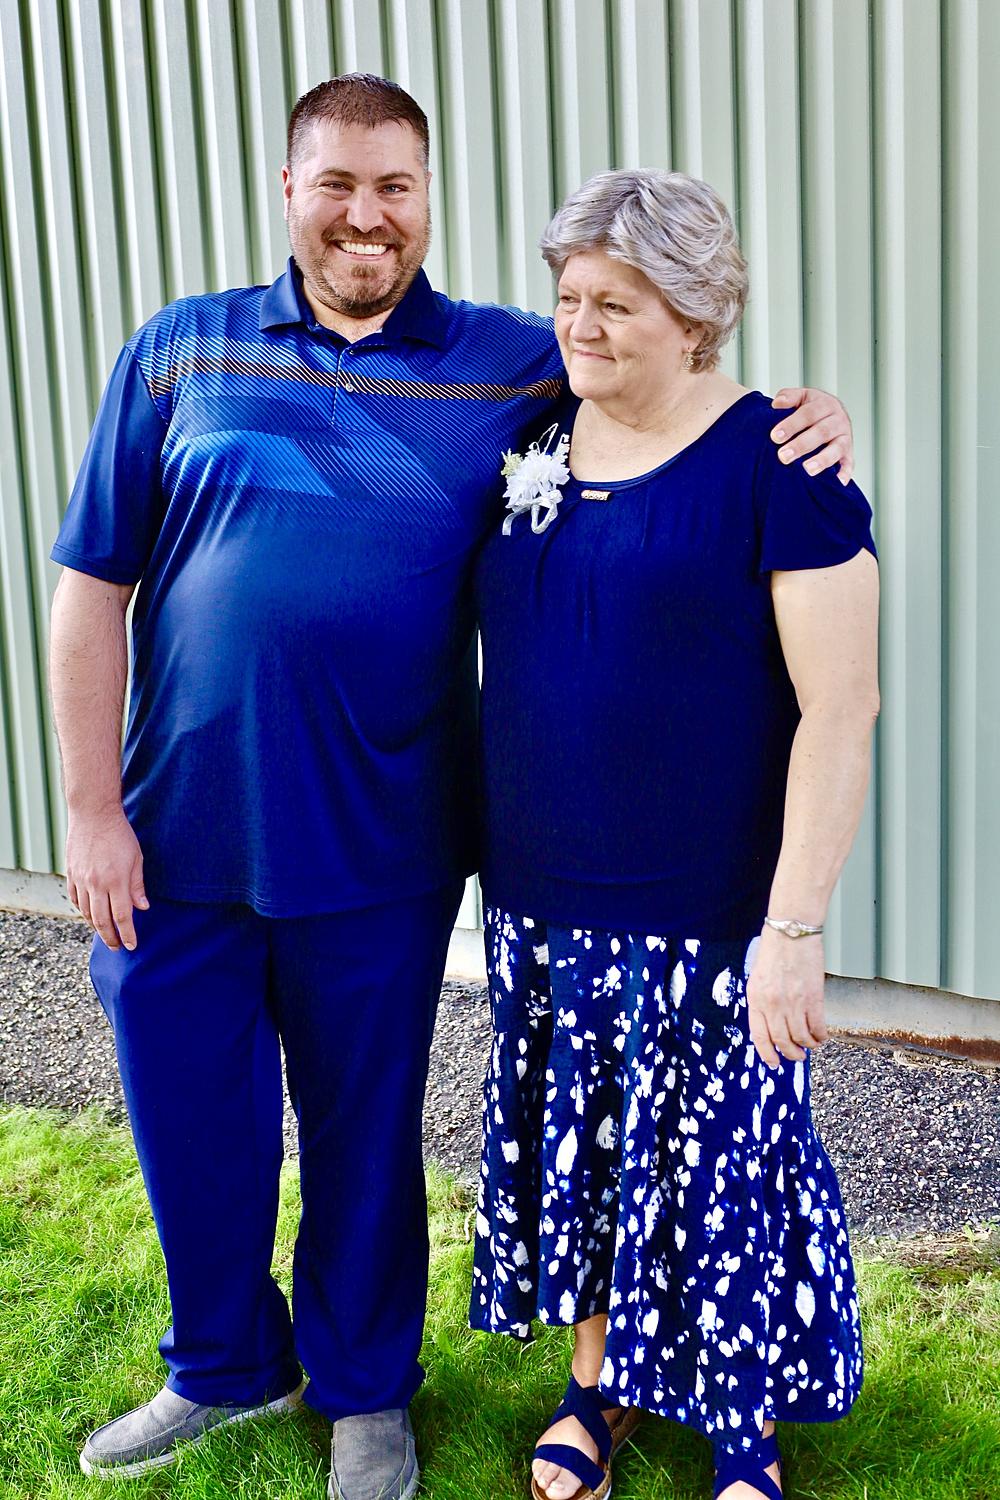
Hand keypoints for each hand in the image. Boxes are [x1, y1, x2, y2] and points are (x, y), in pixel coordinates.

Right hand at [65, 809, 147, 950]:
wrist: (93, 815)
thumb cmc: (120, 835)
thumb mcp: (136, 859)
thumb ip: (137, 886)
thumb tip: (142, 908)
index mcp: (116, 881)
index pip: (121, 917)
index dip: (127, 933)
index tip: (131, 945)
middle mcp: (96, 884)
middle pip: (102, 920)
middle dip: (111, 937)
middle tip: (117, 947)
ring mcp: (81, 880)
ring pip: (87, 913)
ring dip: (96, 927)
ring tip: (105, 934)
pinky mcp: (71, 874)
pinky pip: (76, 900)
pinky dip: (83, 912)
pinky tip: (90, 916)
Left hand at [746, 925, 828, 1068]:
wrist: (791, 933)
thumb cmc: (774, 951)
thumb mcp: (758, 978)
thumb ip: (762, 1001)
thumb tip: (771, 1024)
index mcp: (755, 999)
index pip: (759, 1036)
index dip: (767, 1054)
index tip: (774, 1063)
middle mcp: (773, 1005)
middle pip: (782, 1041)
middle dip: (790, 1054)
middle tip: (797, 1057)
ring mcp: (793, 1003)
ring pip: (801, 1037)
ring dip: (807, 1046)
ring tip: (810, 1046)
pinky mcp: (813, 998)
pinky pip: (817, 1026)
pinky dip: (820, 1036)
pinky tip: (821, 1036)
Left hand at [770, 387, 854, 484]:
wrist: (830, 414)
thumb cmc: (810, 409)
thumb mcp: (800, 398)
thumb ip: (789, 397)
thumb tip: (777, 404)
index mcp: (824, 404)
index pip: (808, 414)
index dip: (791, 425)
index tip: (774, 436)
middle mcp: (838, 420)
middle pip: (821, 432)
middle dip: (801, 445)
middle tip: (783, 456)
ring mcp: (845, 437)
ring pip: (836, 448)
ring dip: (823, 459)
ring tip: (808, 469)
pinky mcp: (849, 454)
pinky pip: (849, 464)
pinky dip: (845, 473)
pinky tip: (837, 482)